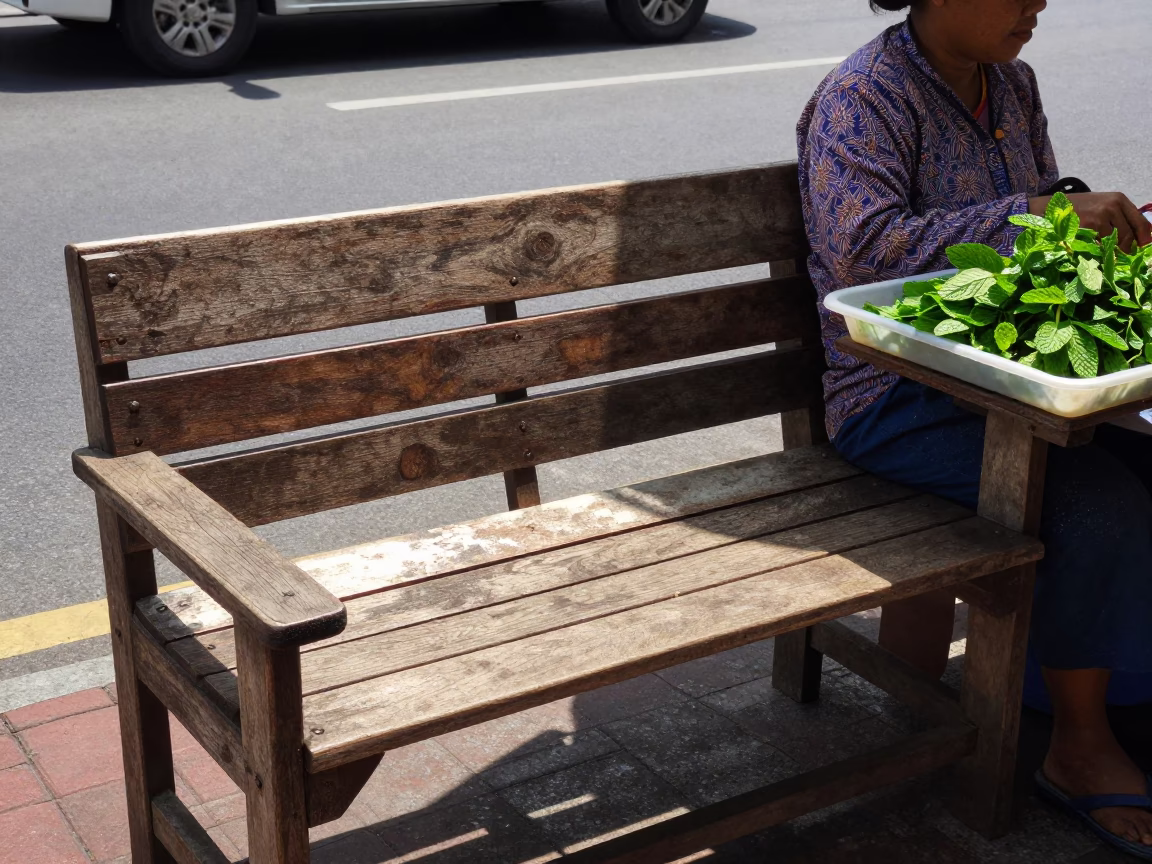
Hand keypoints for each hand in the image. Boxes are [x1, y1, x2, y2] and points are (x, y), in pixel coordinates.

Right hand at [1028, 192, 1151, 252]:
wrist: (1049, 208)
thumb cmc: (1076, 209)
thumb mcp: (1100, 206)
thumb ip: (1118, 218)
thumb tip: (1136, 240)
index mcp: (1118, 199)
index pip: (1141, 222)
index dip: (1144, 238)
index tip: (1143, 248)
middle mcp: (1112, 206)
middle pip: (1130, 234)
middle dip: (1127, 249)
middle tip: (1122, 257)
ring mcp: (1101, 216)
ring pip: (1115, 242)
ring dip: (1112, 252)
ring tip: (1104, 253)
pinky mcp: (1089, 227)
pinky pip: (1100, 246)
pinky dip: (1099, 252)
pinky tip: (1092, 250)